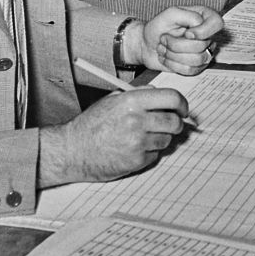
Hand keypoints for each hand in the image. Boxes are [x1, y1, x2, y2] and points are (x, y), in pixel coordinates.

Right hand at [39, 87, 189, 186]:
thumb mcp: (113, 99)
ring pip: (167, 139)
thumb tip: (163, 96)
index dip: (182, 104)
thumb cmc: (91, 124)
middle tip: (170, 125)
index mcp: (133, 101)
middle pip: (174, 121)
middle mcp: (137, 120)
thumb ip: (140, 94)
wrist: (70, 151)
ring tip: (144, 138)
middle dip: (176, 123)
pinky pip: (155, 155)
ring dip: (161, 138)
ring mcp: (137, 142)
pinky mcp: (135, 161)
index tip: (184, 110)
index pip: (172, 98)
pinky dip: (149, 153)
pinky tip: (134, 149)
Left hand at [127, 6, 223, 74]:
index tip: (186, 33)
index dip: (202, 32)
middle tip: (164, 39)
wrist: (146, 44)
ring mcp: (204, 51)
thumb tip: (199, 26)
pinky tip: (167, 57)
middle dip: (176, 44)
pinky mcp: (197, 66)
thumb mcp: (170, 13)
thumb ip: (188, 15)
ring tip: (164, 48)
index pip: (217, 23)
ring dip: (173, 55)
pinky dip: (173, 64)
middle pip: (202, 45)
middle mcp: (207, 34)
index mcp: (205, 17)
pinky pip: (191, 70)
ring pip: (197, 59)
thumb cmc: (158, 26)